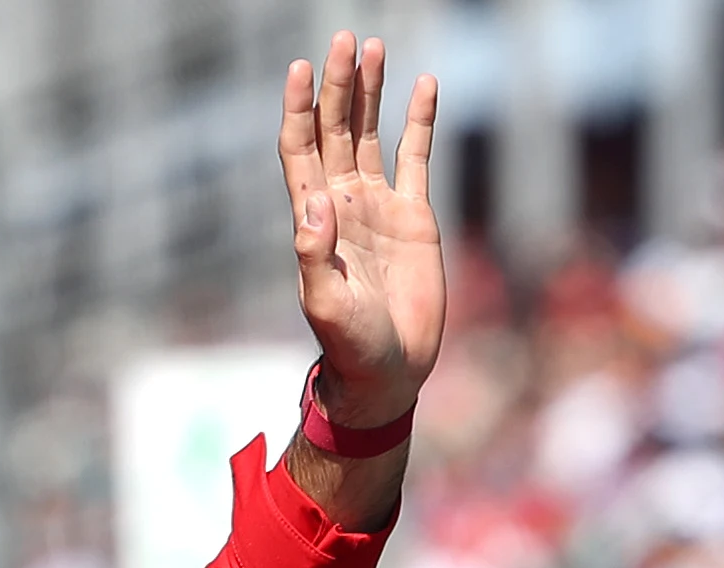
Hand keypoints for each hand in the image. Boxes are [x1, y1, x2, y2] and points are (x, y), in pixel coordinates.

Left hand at [278, 34, 446, 431]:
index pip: (300, 149)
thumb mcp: (326, 304)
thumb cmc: (350, 344)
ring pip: (371, 135)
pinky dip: (420, 121)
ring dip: (371, 93)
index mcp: (313, 219)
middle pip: (335, 130)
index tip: (300, 68)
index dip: (299, 109)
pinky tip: (424, 85)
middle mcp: (342, 203)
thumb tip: (315, 203)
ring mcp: (377, 206)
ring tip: (373, 48)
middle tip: (344, 40)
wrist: (389, 370)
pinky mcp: (414, 216)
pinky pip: (416, 157)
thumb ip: (315, 255)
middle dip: (338, 86)